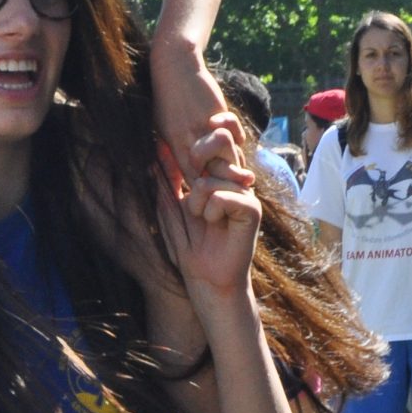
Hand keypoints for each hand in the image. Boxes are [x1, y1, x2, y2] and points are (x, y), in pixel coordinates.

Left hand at [150, 43, 250, 191]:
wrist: (174, 68)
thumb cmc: (165, 101)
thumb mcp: (163, 131)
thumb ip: (173, 156)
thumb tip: (176, 180)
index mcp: (177, 148)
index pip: (195, 179)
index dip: (209, 191)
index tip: (219, 200)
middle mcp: (191, 141)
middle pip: (215, 172)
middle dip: (230, 182)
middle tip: (242, 187)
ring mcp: (204, 128)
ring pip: (228, 156)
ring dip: (238, 162)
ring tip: (245, 171)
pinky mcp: (216, 114)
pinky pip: (233, 134)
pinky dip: (239, 139)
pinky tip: (239, 141)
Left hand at [155, 131, 262, 300]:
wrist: (206, 278)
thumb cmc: (188, 244)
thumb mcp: (169, 206)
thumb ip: (167, 177)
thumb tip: (158, 146)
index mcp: (219, 173)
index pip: (215, 135)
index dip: (201, 134)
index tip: (182, 153)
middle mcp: (235, 178)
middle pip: (222, 139)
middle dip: (198, 156)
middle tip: (191, 185)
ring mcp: (245, 192)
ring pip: (211, 178)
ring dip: (196, 202)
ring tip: (202, 218)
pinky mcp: (252, 208)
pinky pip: (222, 196)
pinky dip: (210, 212)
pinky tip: (215, 224)